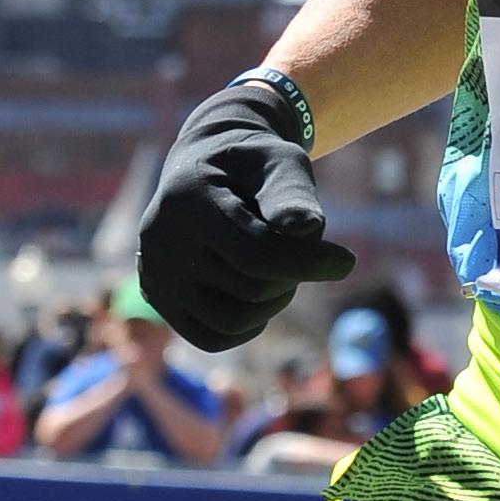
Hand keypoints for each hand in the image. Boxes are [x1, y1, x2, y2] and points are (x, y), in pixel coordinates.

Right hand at [138, 87, 355, 351]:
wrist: (211, 165)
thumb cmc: (254, 163)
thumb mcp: (279, 162)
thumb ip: (292, 194)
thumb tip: (307, 229)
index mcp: (186, 201)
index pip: (257, 254)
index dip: (310, 263)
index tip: (346, 260)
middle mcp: (156, 241)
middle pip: (250, 290)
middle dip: (293, 275)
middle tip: (301, 249)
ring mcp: (153, 274)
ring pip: (232, 322)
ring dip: (272, 303)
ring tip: (279, 269)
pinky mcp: (158, 299)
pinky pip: (211, 338)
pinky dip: (246, 326)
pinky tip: (259, 296)